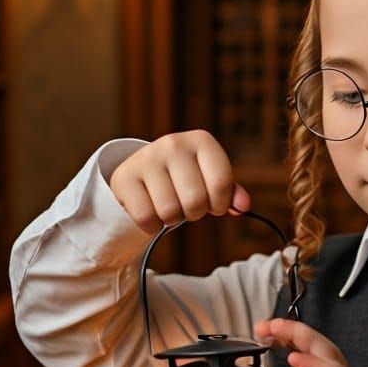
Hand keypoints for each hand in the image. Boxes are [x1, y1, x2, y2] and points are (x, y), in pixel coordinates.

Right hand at [110, 129, 249, 233]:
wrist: (143, 174)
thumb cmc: (186, 179)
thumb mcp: (211, 180)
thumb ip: (230, 193)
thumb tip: (243, 206)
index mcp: (202, 141)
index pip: (221, 183)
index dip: (220, 205)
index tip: (214, 205)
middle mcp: (173, 143)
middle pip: (196, 201)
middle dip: (195, 213)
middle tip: (187, 206)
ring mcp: (147, 158)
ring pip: (170, 212)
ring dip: (172, 220)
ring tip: (169, 206)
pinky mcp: (124, 177)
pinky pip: (146, 218)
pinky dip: (151, 226)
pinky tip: (152, 212)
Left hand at [255, 318, 367, 366]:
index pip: (310, 351)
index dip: (289, 337)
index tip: (265, 331)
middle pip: (319, 345)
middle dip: (291, 329)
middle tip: (265, 324)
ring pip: (329, 354)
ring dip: (302, 337)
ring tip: (277, 331)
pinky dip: (316, 366)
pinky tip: (297, 360)